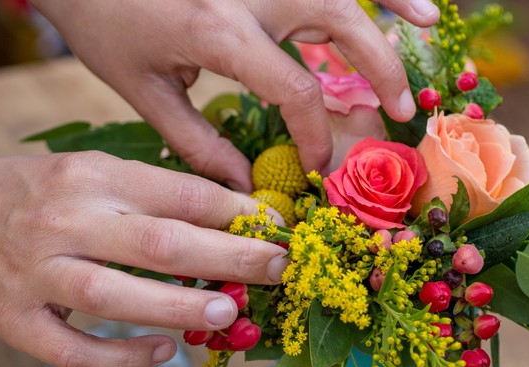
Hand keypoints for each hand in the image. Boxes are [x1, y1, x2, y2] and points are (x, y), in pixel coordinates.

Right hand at [0, 152, 286, 366]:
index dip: (238, 213)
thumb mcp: (102, 174)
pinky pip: (72, 348)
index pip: (183, 194)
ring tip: (231, 312)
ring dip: (180, 307)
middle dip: (230, 258)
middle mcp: (68, 220)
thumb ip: (157, 197)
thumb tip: (232, 223)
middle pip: (161, 243)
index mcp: (97, 176)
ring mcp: (37, 271)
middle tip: (277, 268)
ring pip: (116, 295)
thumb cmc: (50, 192)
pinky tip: (161, 352)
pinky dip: (120, 357)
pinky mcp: (15, 316)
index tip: (277, 229)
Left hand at [30, 0, 438, 191]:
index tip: (316, 165)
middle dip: (378, 70)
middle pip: (339, 24)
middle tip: (398, 111)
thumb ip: (200, 143)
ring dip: (386, 12)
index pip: (296, 89)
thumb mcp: (146, 92)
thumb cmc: (104, 25)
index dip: (316, 134)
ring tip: (424, 31)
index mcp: (220, 30)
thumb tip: (243, 187)